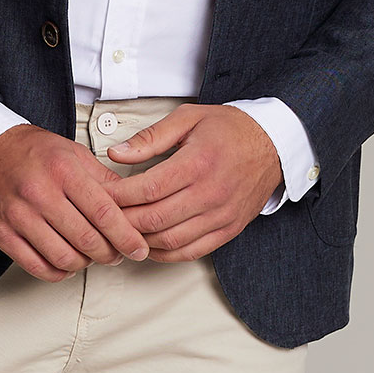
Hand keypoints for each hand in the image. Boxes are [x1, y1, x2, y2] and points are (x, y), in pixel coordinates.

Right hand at [0, 125, 150, 280]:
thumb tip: (132, 203)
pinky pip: (37, 267)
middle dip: (110, 254)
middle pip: (87, 240)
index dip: (127, 237)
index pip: (104, 213)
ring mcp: (18, 215)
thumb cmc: (29, 151)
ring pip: (64, 258)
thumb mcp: (71, 152)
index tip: (139, 248)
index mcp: (62, 170)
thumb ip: (102, 179)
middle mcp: (39, 193)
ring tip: (90, 257)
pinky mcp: (1, 233)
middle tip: (117, 254)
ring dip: (85, 264)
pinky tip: (66, 264)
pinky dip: (58, 272)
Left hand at [100, 104, 281, 260]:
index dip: (117, 196)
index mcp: (198, 163)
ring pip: (170, 241)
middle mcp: (211, 193)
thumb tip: (117, 154)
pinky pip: (191, 252)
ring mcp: (221, 215)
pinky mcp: (228, 229)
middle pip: (154, 219)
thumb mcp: (189, 118)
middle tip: (104, 217)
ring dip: (141, 240)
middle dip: (122, 221)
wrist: (273, 145)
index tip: (100, 194)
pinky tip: (149, 244)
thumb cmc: (230, 130)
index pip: (147, 189)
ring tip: (123, 230)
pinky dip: (165, 254)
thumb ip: (150, 137)